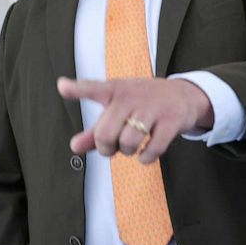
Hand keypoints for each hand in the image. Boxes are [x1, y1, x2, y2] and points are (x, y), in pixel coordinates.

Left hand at [58, 77, 214, 163]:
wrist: (184, 96)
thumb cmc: (142, 104)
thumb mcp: (118, 110)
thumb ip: (95, 130)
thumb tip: (73, 147)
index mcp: (115, 90)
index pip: (93, 88)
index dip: (77, 89)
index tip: (62, 86)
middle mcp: (132, 96)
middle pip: (105, 133)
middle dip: (106, 148)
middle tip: (113, 146)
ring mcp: (153, 107)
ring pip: (128, 143)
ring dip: (128, 152)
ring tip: (132, 146)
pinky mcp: (171, 120)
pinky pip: (152, 150)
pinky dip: (146, 158)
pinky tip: (147, 152)